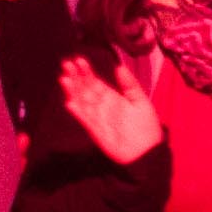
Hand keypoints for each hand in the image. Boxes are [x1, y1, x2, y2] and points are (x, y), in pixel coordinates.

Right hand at [59, 51, 163, 167]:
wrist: (147, 152)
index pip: (96, 82)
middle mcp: (102, 106)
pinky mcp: (96, 132)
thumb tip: (119, 66)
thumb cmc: (146, 126)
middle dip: (76, 78)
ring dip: (73, 91)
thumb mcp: (140, 101)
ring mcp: (98, 119)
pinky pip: (85, 120)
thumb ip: (129, 84)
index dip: (87, 72)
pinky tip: (70, 102)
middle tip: (67, 64)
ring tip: (65, 79)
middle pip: (86, 90)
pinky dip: (78, 112)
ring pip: (82, 102)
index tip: (79, 60)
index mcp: (113, 97)